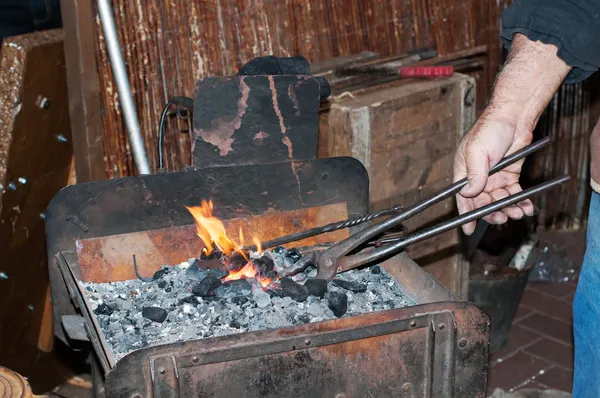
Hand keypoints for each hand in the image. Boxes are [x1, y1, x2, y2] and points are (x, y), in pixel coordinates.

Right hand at [452, 34, 570, 234]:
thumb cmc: (490, 129)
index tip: (468, 230)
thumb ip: (474, 174)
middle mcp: (478, 178)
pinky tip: (526, 207)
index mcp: (463, 172)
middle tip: (502, 218)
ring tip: (518, 212)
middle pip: (482, 204)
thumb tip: (469, 193)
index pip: (461, 198)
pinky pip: (514, 194)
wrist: (514, 117)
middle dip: (492, 213)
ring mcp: (494, 178)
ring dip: (508, 210)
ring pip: (499, 202)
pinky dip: (520, 202)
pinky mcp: (510, 176)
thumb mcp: (477, 151)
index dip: (465, 215)